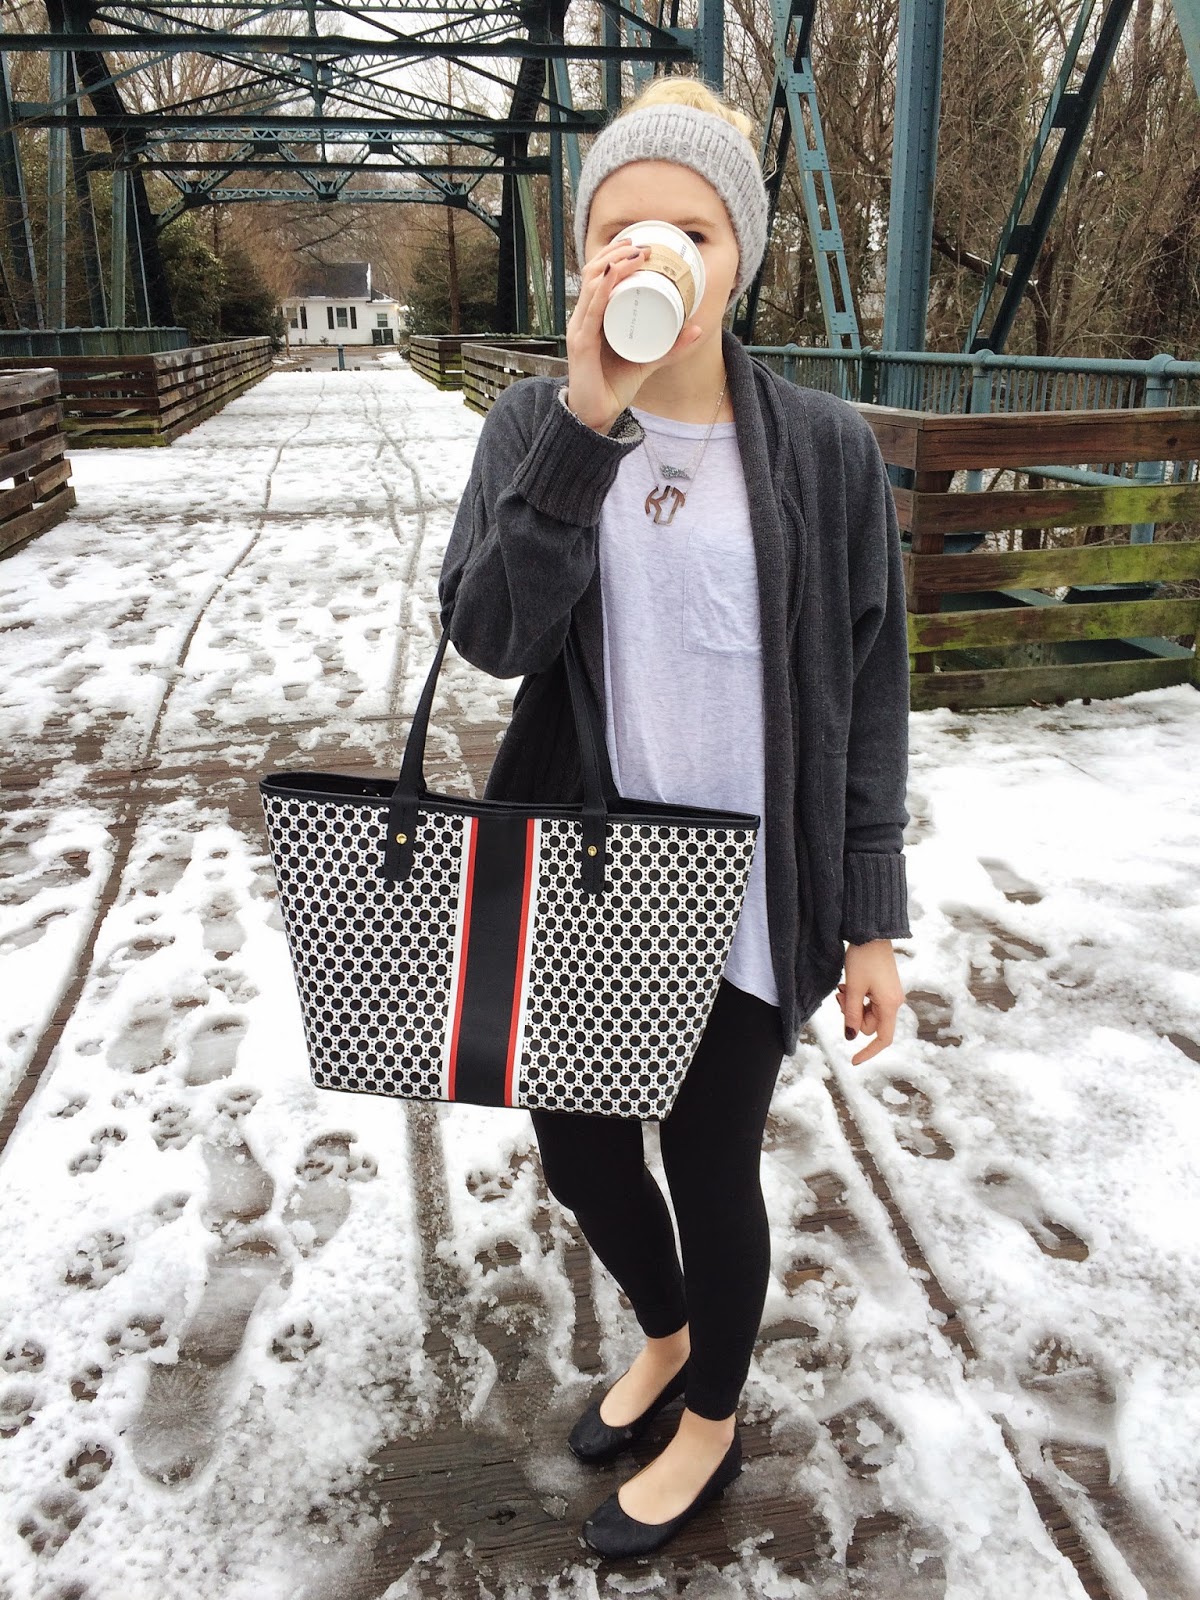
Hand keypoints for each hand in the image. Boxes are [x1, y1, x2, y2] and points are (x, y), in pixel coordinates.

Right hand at [564, 235, 704, 433]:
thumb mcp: (648, 360)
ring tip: (636, 254)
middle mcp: (583, 318)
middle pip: (593, 272)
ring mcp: (580, 329)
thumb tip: (697, 328)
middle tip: (643, 245)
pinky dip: (603, 291)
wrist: (597, 416)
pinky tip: (613, 277)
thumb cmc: (615, 386)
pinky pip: (591, 312)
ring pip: (592, 284)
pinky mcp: (581, 345)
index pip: (598, 275)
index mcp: (594, 316)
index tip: (641, 244)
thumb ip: (670, 347)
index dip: (615, 254)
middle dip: (616, 252)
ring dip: (614, 264)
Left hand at [836, 940, 904, 1064]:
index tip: (853, 1061)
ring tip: (844, 988)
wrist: (872, 933)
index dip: (868, 1052)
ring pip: (867, 1013)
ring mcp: (890, 995)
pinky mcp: (885, 988)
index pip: (882, 1039)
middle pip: (870, 1025)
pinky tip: (848, 985)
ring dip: (852, 1005)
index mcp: (890, 1005)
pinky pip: (869, 1002)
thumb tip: (849, 1037)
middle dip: (852, 1016)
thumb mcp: (854, 988)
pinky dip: (857, 998)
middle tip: (841, 997)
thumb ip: (850, 1014)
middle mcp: (894, 1002)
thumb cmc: (864, 959)